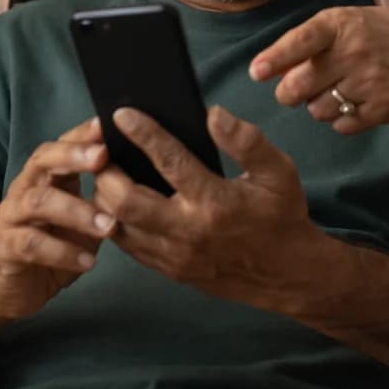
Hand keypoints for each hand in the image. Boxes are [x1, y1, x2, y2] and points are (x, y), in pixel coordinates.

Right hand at [0, 119, 113, 320]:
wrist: (11, 290)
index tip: (106, 125)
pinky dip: (63, 252)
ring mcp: (11, 217)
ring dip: (76, 211)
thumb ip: (102, 199)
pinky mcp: (5, 248)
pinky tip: (88, 262)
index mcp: (45, 178)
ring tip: (109, 227)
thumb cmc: (53, 247)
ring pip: (39, 202)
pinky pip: (32, 245)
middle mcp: (24, 189)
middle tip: (103, 157)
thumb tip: (141, 180)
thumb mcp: (82, 220)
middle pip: (42, 161)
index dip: (81, 134)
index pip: (60, 145)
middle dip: (73, 156)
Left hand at [92, 107, 323, 307]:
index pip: (170, 162)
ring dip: (105, 198)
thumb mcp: (279, 172)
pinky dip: (116, 221)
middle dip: (106, 172)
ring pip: (119, 226)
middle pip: (126, 201)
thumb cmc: (281, 216)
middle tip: (101, 149)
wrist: (287, 274)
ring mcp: (176, 256)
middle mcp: (189, 232)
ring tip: (106, 172)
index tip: (122, 114)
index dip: (142, 134)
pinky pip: (129, 246)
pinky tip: (118, 201)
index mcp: (216, 202)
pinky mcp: (170, 270)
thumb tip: (212, 114)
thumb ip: (247, 141)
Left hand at [250, 6, 388, 133]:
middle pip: (301, 86)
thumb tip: (269, 70)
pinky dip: (339, 120)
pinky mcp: (383, 108)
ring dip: (317, 105)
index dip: (277, 57)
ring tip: (335, 90)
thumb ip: (306, 42)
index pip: (303, 41)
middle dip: (287, 93)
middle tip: (291, 91)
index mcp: (340, 25)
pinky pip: (342, 126)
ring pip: (318, 110)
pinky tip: (352, 102)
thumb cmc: (373, 33)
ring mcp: (371, 82)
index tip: (257, 72)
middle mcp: (355, 53)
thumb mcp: (342, 23)